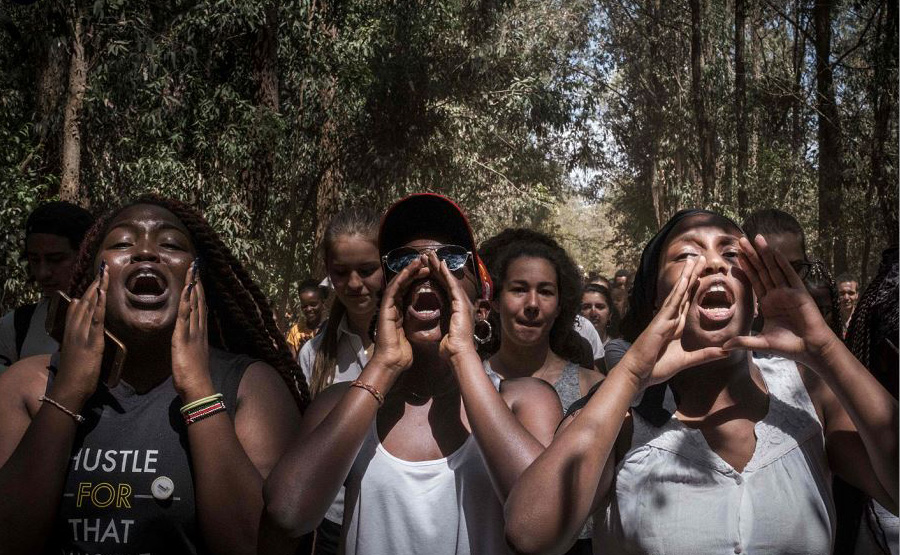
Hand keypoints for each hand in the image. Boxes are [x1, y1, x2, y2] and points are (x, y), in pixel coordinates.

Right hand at [53, 263, 108, 408]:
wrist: (69, 389)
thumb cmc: (75, 375)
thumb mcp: (76, 353)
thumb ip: (80, 340)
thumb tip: (87, 331)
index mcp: (71, 332)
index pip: (78, 307)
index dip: (87, 293)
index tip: (94, 280)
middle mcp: (75, 329)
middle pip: (85, 302)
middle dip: (94, 285)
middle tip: (101, 270)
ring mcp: (82, 334)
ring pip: (90, 306)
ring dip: (97, 289)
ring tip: (103, 274)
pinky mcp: (92, 341)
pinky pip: (97, 318)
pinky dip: (100, 304)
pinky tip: (103, 293)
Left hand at [172, 260, 212, 400]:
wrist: (198, 387)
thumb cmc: (193, 376)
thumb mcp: (192, 356)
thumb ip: (191, 344)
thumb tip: (187, 337)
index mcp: (200, 333)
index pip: (200, 307)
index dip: (199, 291)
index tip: (197, 277)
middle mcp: (199, 329)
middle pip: (199, 301)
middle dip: (197, 283)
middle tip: (196, 266)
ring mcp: (193, 331)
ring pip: (194, 304)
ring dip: (194, 286)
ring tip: (193, 270)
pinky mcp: (184, 336)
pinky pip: (186, 314)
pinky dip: (188, 300)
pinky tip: (188, 288)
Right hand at [368, 256, 428, 376]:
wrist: (392, 362)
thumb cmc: (401, 353)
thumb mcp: (411, 334)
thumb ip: (414, 324)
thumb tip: (424, 321)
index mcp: (399, 312)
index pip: (408, 291)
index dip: (418, 280)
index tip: (429, 271)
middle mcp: (393, 307)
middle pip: (403, 284)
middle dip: (414, 271)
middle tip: (425, 261)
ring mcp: (388, 307)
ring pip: (398, 283)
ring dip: (408, 271)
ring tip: (419, 261)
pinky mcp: (385, 308)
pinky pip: (393, 289)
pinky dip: (401, 278)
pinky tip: (409, 270)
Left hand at [425, 251, 476, 361]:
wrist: (459, 353)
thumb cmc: (451, 347)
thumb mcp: (444, 330)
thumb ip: (442, 321)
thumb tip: (436, 320)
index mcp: (456, 308)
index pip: (444, 288)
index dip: (435, 276)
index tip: (427, 266)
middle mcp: (462, 302)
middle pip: (446, 280)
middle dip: (436, 267)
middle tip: (428, 254)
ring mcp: (463, 301)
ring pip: (449, 279)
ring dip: (439, 266)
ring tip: (430, 254)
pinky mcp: (461, 303)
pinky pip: (452, 285)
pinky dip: (446, 274)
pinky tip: (440, 264)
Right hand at [621, 256, 728, 388]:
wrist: (637, 374)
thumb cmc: (656, 367)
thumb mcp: (687, 361)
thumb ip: (705, 355)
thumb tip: (726, 351)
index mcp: (675, 325)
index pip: (687, 301)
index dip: (695, 286)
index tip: (704, 273)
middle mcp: (670, 318)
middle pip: (684, 292)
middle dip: (693, 274)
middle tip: (702, 258)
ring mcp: (664, 318)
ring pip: (678, 292)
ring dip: (687, 276)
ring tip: (696, 260)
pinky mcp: (660, 323)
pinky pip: (672, 304)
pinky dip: (678, 290)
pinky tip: (685, 279)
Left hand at [722, 235, 837, 367]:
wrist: (810, 349)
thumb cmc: (789, 346)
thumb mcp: (761, 343)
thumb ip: (742, 342)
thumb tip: (723, 348)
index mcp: (768, 303)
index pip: (755, 281)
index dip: (746, 268)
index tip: (737, 255)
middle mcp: (777, 294)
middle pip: (762, 270)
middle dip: (752, 255)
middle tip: (741, 240)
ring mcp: (789, 292)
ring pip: (774, 269)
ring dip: (765, 254)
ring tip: (755, 238)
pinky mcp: (800, 293)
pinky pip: (790, 275)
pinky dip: (782, 263)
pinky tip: (774, 252)